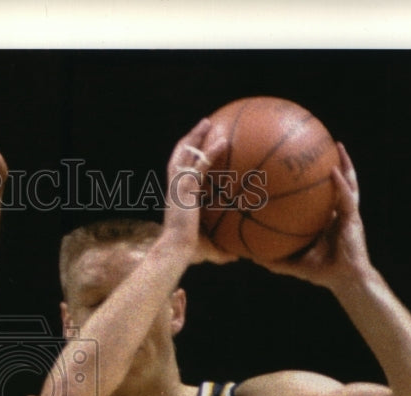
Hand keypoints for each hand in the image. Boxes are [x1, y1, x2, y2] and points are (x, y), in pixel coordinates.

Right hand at [161, 118, 227, 257]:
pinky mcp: (184, 189)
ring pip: (184, 154)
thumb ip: (221, 250)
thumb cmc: (187, 253)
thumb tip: (236, 258)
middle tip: (203, 125)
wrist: (175, 250)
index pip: (180, 172)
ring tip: (207, 122)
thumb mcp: (206, 248)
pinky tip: (223, 142)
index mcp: (176, 198)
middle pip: (178, 156)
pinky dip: (210, 153)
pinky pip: (199, 165)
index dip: (187, 158)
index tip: (197, 147)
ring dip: (195, 137)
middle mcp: (174, 188)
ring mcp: (177, 186)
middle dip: (189, 139)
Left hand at [254, 143, 372, 288]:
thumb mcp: (293, 263)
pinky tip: (333, 172)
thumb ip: (274, 259)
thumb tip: (250, 257)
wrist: (345, 280)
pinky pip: (346, 198)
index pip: (318, 196)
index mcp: (325, 219)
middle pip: (335, 183)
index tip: (297, 166)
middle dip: (329, 164)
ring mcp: (348, 214)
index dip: (312, 182)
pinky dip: (340, 184)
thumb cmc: (322, 272)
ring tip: (336, 146)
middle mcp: (337, 213)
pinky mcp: (354, 218)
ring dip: (344, 164)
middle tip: (317, 146)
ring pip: (348, 183)